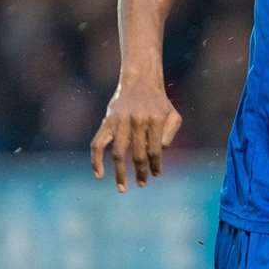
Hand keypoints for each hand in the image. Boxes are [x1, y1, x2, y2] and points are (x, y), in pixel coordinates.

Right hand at [89, 75, 182, 192]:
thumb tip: (159, 153)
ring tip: (122, 187)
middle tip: (142, 184)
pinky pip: (97, 144)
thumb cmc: (159, 102)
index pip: (155, 151)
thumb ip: (170, 134)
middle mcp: (136, 122)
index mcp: (154, 121)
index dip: (155, 165)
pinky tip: (99, 175)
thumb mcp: (173, 115)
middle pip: (138, 155)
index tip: (156, 174)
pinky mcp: (107, 122)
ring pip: (118, 153)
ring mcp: (119, 122)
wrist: (140, 81)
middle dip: (140, 172)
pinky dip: (95, 160)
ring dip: (120, 173)